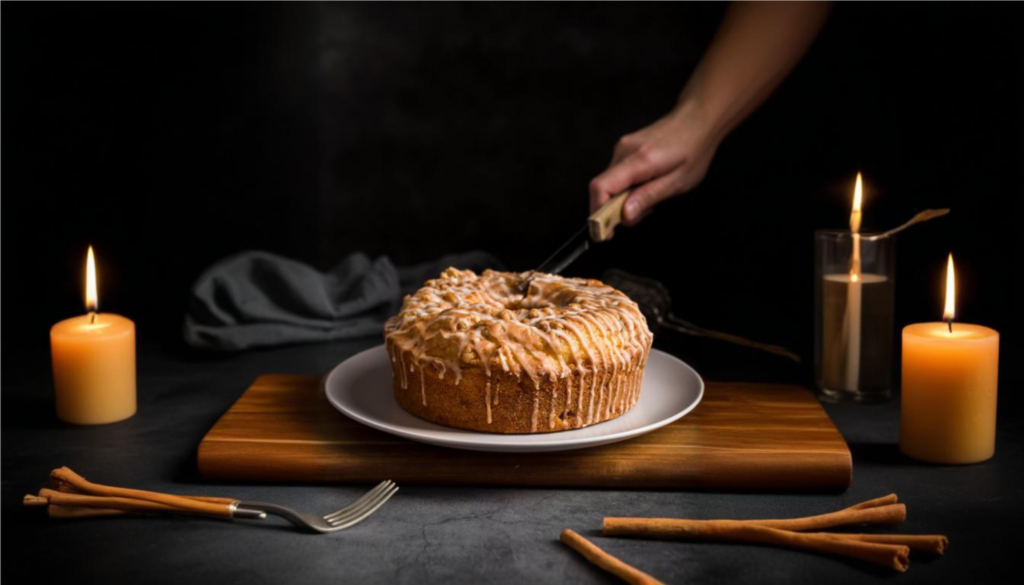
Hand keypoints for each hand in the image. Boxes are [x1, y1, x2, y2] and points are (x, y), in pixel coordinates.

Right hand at [589, 101, 721, 230]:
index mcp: (639, 160)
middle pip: (603, 188)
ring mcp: (622, 148)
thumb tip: (625, 214)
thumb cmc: (694, 149)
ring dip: (623, 199)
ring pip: (609, 184)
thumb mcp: (678, 182)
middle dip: (615, 210)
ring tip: (650, 196)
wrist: (697, 120)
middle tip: (642, 214)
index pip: (601, 187)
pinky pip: (616, 176)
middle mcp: (624, 151)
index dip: (597, 212)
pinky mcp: (624, 148)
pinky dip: (626, 188)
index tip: (605, 231)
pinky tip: (646, 186)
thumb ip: (648, 197)